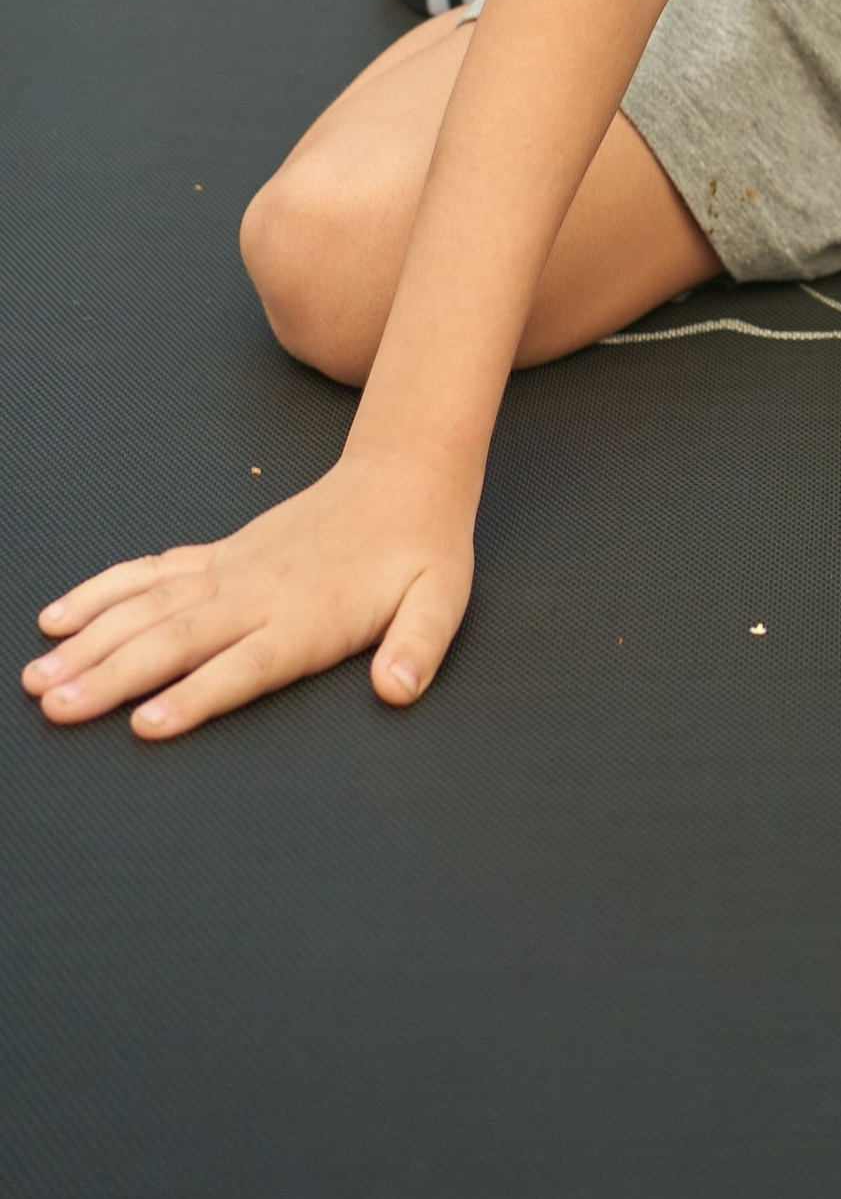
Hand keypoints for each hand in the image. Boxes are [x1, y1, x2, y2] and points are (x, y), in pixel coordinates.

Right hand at [23, 452, 475, 739]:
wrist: (404, 475)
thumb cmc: (421, 550)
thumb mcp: (441, 600)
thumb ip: (419, 646)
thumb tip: (399, 690)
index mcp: (309, 616)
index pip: (246, 664)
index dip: (197, 695)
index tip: (145, 724)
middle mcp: (258, 592)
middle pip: (177, 640)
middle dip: (113, 676)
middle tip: (56, 708)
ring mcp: (231, 569)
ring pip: (149, 607)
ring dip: (92, 641)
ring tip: (38, 677)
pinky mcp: (218, 555)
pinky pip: (150, 573)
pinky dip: (102, 593)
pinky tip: (58, 619)